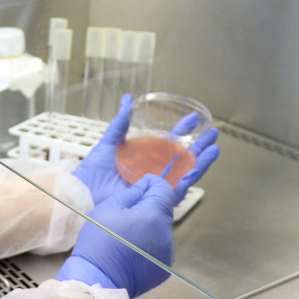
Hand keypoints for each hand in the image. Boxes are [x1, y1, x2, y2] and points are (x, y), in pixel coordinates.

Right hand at [56, 174, 174, 297]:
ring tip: (127, 232)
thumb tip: (144, 185)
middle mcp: (166, 235)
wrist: (98, 278)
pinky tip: (131, 248)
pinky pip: (160, 248)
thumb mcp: (109, 207)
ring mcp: (167, 254)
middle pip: (163, 210)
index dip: (154, 183)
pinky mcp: (163, 268)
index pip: (165, 191)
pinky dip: (150, 243)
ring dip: (149, 225)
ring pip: (161, 230)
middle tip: (127, 209)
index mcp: (153, 217)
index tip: (144, 182)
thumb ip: (131, 193)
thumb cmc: (99, 241)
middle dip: (149, 205)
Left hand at [73, 94, 221, 205]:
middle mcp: (153, 172)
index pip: (167, 142)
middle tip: (213, 133)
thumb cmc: (92, 172)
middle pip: (182, 158)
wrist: (84, 192)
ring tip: (214, 148)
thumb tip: (127, 99)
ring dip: (201, 161)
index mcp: (143, 158)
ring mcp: (155, 185)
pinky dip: (189, 178)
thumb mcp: (109, 142)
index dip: (181, 130)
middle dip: (198, 146)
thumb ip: (121, 122)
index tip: (192, 118)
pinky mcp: (155, 198)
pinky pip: (177, 189)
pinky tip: (199, 166)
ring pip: (185, 173)